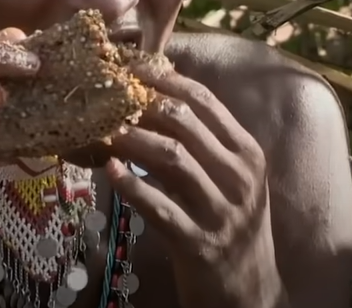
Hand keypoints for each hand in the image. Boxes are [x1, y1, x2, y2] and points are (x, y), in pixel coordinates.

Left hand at [105, 65, 286, 307]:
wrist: (248, 292)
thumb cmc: (230, 224)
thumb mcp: (229, 178)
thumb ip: (202, 140)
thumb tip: (155, 94)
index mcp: (247, 153)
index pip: (204, 101)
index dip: (165, 78)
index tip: (131, 66)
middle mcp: (239, 178)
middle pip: (186, 123)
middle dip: (142, 103)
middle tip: (108, 94)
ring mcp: (221, 212)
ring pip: (171, 158)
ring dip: (132, 138)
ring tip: (103, 128)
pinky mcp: (198, 244)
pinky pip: (159, 207)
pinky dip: (131, 185)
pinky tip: (110, 170)